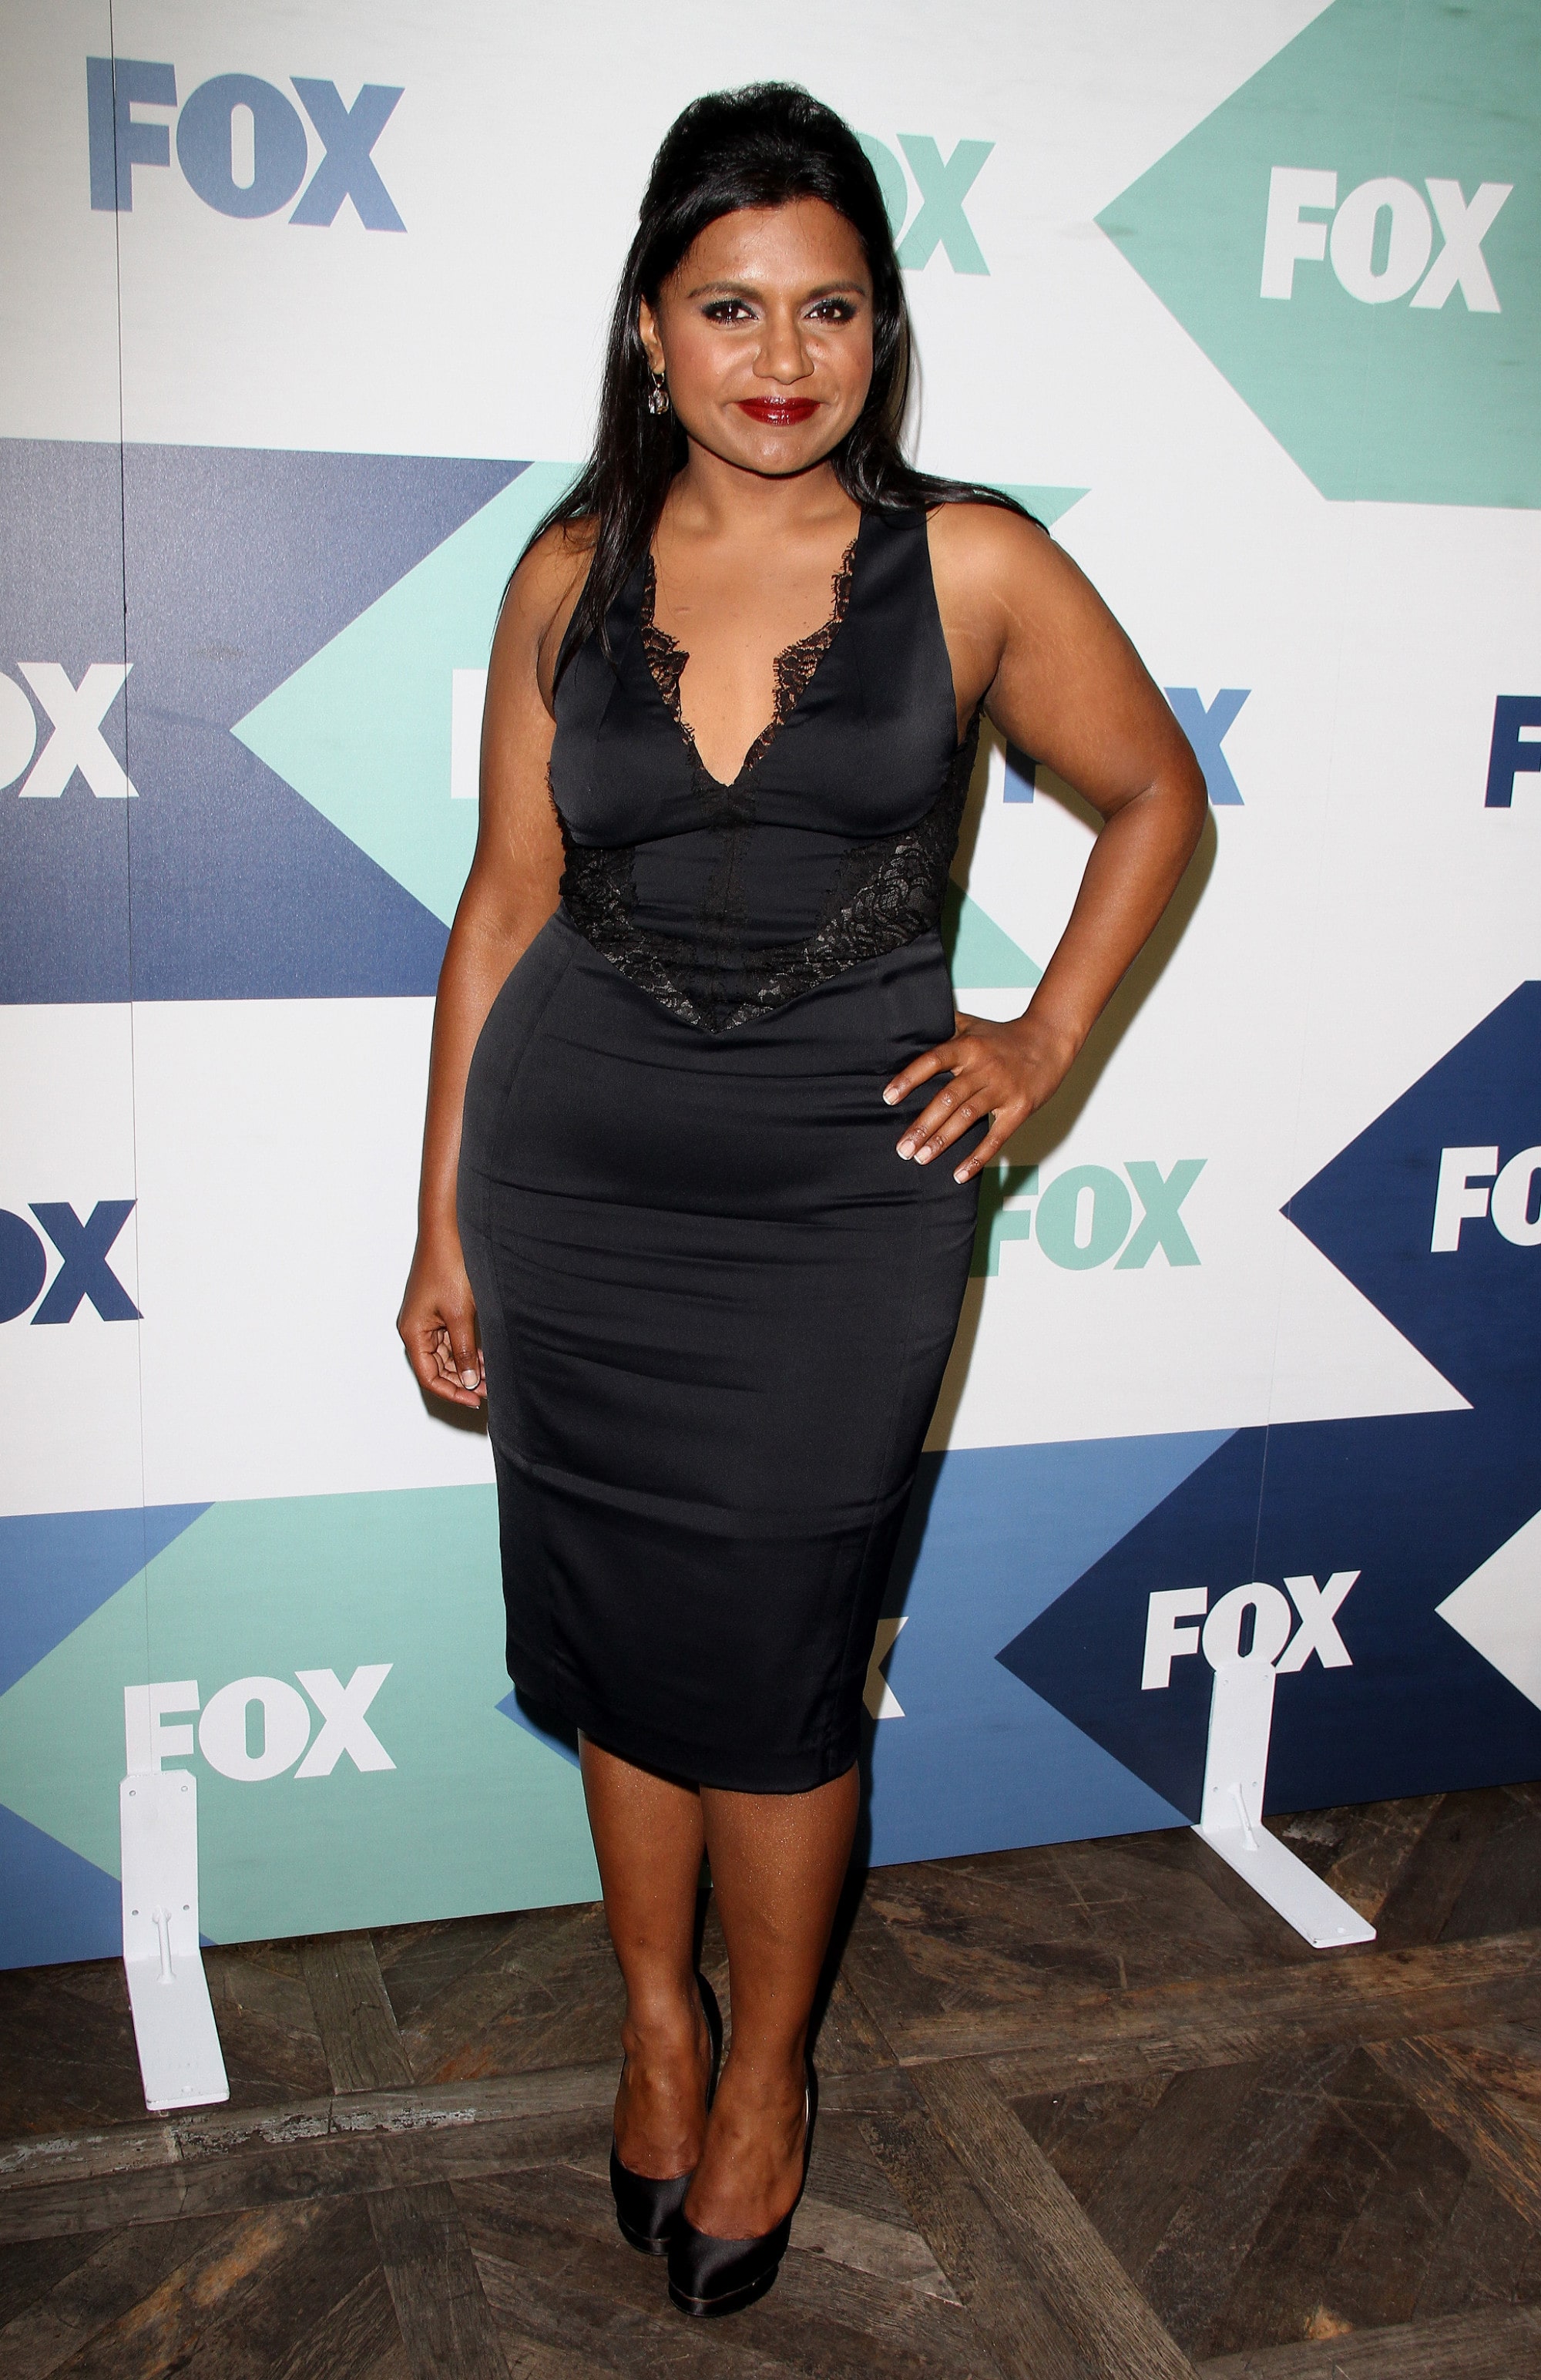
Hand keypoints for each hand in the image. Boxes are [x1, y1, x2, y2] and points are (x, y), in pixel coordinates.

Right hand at [398, 1232, 485, 1407]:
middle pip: (437, 1368)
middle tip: (490, 1389)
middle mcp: (415, 1329)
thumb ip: (464, 1350)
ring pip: (445, 1355)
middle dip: (462, 1380)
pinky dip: (467, 1349)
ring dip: (466, 1366)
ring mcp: (426, 1320)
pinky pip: (450, 1339)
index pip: (429, 1376)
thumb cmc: (448, 1266)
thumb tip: (469, 1381)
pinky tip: (486, 1356)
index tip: (476, 1400)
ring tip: (491, 1375)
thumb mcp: (460, 1314)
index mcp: (413, 1333)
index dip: (452, 1392)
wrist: (447, 1231)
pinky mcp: (438, 1310)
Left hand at [883, 1008, 1080, 1182]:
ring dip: (942, 1141)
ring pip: (967, 1118)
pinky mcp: (1019, 1109)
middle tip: (903, 1148)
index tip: (889, 1098)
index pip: (933, 1061)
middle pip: (948, 1098)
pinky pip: (996, 1137)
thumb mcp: (972, 1024)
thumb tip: (908, 1027)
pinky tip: (959, 1174)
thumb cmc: (1005, 1036)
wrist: (1049, 1040)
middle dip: (923, 1125)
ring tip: (921, 1158)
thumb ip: (942, 1026)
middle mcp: (983, 1068)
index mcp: (968, 1047)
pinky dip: (977, 1158)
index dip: (910, 1079)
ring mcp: (1002, 1089)